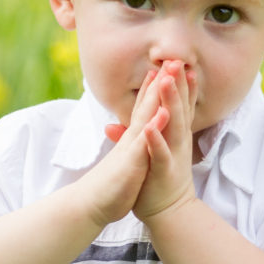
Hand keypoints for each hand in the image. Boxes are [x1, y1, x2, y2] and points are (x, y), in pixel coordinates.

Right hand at [79, 69, 167, 227]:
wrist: (91, 205)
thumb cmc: (110, 183)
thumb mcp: (124, 158)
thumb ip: (127, 142)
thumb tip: (129, 130)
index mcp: (133, 138)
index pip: (144, 107)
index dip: (155, 88)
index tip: (166, 67)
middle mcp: (132, 138)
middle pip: (146, 105)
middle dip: (160, 82)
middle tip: (173, 58)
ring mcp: (131, 148)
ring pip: (145, 117)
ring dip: (155, 96)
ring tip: (168, 74)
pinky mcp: (131, 163)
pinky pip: (144, 144)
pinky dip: (153, 129)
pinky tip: (163, 114)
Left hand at [133, 60, 197, 222]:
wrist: (169, 213)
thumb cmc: (159, 180)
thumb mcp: (154, 152)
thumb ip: (143, 134)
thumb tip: (129, 120)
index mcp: (176, 135)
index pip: (180, 105)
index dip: (180, 84)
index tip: (179, 62)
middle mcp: (178, 142)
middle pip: (179, 108)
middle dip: (178, 84)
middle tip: (176, 61)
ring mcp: (173, 155)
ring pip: (173, 125)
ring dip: (170, 103)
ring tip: (166, 82)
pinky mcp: (164, 171)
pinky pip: (160, 154)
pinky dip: (156, 140)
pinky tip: (150, 126)